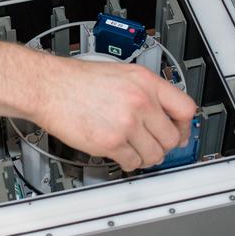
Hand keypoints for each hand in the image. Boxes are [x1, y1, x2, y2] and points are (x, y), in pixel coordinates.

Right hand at [28, 55, 196, 171]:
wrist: (49, 87)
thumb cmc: (76, 80)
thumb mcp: (120, 73)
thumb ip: (144, 91)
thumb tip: (161, 112)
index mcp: (145, 82)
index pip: (185, 109)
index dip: (184, 125)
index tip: (180, 131)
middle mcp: (140, 101)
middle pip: (172, 137)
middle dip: (163, 145)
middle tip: (153, 145)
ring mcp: (127, 123)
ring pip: (154, 154)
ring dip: (146, 156)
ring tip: (134, 150)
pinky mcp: (111, 142)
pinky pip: (132, 162)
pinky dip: (128, 162)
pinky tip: (120, 153)